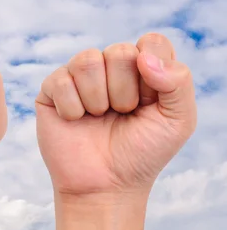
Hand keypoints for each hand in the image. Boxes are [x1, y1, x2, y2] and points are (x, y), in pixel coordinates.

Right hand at [36, 33, 196, 229]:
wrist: (105, 187)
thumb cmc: (141, 154)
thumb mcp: (178, 120)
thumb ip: (178, 81)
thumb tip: (143, 56)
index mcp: (143, 69)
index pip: (152, 42)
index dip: (153, 71)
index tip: (149, 102)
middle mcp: (110, 68)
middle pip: (119, 51)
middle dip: (124, 92)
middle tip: (121, 116)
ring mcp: (78, 77)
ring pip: (87, 60)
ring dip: (97, 99)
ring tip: (97, 118)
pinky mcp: (51, 90)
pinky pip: (61, 81)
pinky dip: (73, 109)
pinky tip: (75, 121)